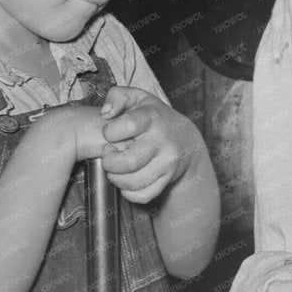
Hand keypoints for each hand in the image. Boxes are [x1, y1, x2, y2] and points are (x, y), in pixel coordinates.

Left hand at [84, 86, 203, 204]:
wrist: (186, 141)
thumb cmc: (154, 118)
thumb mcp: (138, 98)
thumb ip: (117, 96)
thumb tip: (105, 113)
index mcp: (152, 117)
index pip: (125, 126)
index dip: (110, 132)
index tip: (110, 133)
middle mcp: (162, 140)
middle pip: (127, 162)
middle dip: (109, 162)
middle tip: (109, 155)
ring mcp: (167, 162)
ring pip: (133, 182)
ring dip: (116, 179)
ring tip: (116, 169)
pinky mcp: (167, 179)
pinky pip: (143, 196)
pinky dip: (129, 193)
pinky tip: (128, 180)